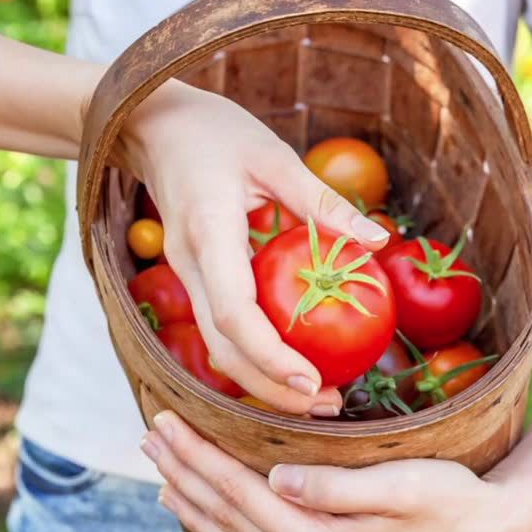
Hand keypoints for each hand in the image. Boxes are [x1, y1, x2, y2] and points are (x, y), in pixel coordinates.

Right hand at [117, 81, 390, 415]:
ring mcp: (185, 274)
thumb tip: (379, 239)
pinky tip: (291, 364)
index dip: (270, 356)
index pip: (233, 312)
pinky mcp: (193, 277)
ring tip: (316, 398)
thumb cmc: (216, 132)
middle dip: (270, 388)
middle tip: (326, 406)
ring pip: (216, 347)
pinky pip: (219, 329)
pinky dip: (252, 356)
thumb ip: (323, 201)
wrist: (152, 125)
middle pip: (222, 346)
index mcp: (208, 233)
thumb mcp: (274, 156)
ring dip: (261, 380)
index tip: (312, 382)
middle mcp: (189, 264)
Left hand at [141, 411, 531, 531]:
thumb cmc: (450, 500)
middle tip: (149, 440)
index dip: (196, 454)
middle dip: (183, 475)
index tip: (163, 422)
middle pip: (226, 515)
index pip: (237, 489)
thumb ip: (333, 487)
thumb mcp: (399, 486)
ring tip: (164, 484)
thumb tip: (276, 481)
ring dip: (197, 510)